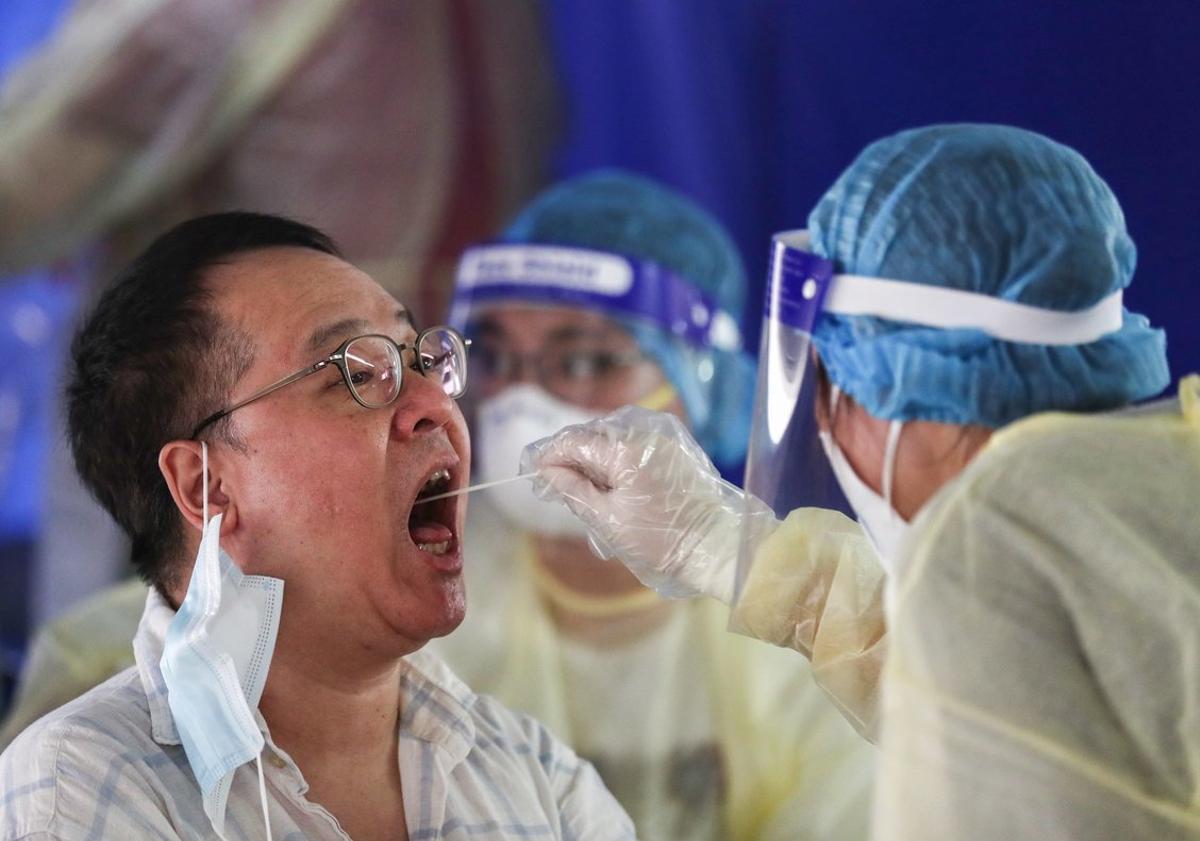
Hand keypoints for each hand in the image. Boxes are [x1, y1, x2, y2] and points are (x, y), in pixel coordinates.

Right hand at [521, 406, 778, 602]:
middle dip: (569, 455)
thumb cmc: (661, 541)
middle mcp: (645, 435)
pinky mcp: (674, 451)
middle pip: (593, 435)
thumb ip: (573, 490)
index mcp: (626, 450)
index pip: (575, 442)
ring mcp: (663, 441)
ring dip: (592, 456)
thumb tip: (547, 472)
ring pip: (614, 438)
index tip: (532, 471)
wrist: (715, 548)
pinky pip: (634, 445)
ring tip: (579, 485)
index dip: (549, 454)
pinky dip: (616, 458)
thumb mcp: (607, 520)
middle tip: (552, 481)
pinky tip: (608, 482)